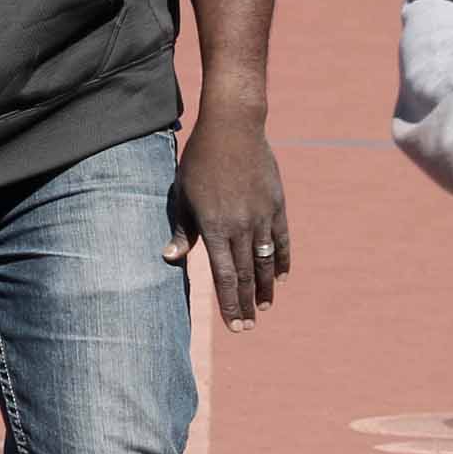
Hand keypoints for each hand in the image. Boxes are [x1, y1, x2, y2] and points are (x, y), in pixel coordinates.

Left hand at [163, 111, 288, 333]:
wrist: (233, 126)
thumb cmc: (200, 159)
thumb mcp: (183, 194)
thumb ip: (183, 229)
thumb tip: (170, 258)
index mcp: (215, 227)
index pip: (224, 277)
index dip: (229, 304)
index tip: (235, 326)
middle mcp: (241, 226)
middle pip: (245, 275)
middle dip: (246, 304)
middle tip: (248, 327)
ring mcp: (261, 215)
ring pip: (265, 261)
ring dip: (265, 287)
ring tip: (265, 307)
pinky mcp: (276, 204)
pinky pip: (282, 240)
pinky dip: (283, 260)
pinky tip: (281, 277)